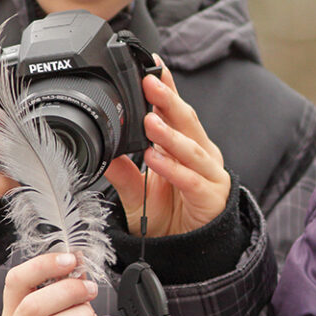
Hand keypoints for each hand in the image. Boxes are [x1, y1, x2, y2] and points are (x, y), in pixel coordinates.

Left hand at [104, 56, 230, 236]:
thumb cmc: (168, 215)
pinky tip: (156, 158)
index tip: (152, 66)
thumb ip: (123, 172)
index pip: (175, 111)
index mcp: (185, 144)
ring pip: (190, 148)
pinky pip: (190, 179)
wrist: (187, 250)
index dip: (166, 88)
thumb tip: (104, 150)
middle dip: (167, 100)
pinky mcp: (211, 195)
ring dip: (169, 133)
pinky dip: (173, 168)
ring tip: (149, 120)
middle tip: (149, 81)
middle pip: (185, 121)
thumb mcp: (137, 192)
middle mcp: (200, 153)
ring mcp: (209, 173)